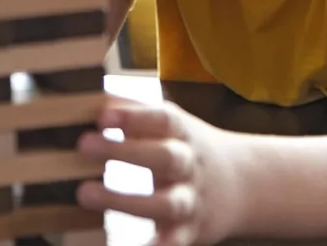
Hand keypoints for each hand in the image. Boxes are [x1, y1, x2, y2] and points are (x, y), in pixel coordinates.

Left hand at [75, 99, 244, 245]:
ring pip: (166, 203)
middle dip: (125, 152)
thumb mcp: (165, 120)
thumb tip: (82, 96)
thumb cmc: (183, 145)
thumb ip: (128, 109)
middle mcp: (189, 165)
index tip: (103, 116)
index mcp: (180, 132)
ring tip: (84, 193)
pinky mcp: (189, 232)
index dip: (134, 117)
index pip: (162, 120)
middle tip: (83, 144)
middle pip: (165, 157)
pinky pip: (175, 242)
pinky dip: (159, 245)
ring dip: (126, 201)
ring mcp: (191, 200)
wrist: (244, 184)